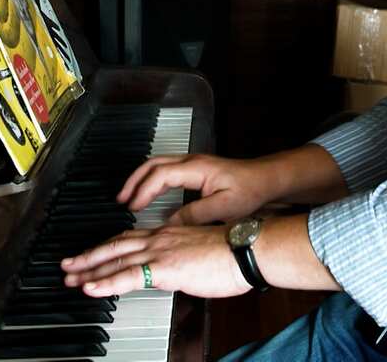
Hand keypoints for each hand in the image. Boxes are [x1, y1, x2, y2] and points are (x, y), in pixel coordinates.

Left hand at [60, 225, 251, 297]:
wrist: (246, 249)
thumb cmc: (232, 253)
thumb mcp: (200, 251)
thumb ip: (182, 258)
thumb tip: (176, 271)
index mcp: (168, 234)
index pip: (129, 239)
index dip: (107, 247)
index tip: (92, 254)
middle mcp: (159, 239)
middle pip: (114, 246)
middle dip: (88, 257)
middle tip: (68, 265)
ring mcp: (160, 252)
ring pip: (115, 260)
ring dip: (89, 270)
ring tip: (70, 279)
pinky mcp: (164, 268)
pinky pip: (128, 275)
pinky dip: (106, 282)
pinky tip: (91, 288)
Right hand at [117, 154, 275, 224]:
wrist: (266, 180)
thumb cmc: (250, 190)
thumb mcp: (224, 207)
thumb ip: (195, 215)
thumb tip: (169, 225)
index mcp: (196, 168)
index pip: (160, 175)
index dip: (143, 190)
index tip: (132, 206)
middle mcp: (191, 161)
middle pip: (152, 164)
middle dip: (133, 181)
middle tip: (120, 200)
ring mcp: (192, 163)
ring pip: (157, 165)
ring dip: (140, 179)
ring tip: (128, 198)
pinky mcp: (195, 169)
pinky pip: (165, 170)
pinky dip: (151, 181)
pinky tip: (148, 195)